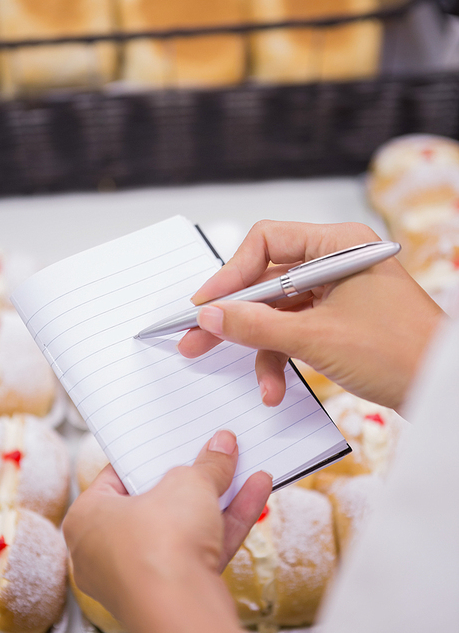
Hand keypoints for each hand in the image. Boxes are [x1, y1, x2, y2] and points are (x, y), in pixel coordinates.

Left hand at [63, 430, 271, 632]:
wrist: (182, 613)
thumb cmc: (158, 548)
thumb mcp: (188, 484)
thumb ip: (207, 465)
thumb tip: (221, 448)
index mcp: (88, 518)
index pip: (116, 477)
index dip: (148, 458)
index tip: (171, 444)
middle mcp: (106, 551)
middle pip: (155, 504)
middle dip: (190, 481)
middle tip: (210, 456)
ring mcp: (141, 577)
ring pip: (183, 529)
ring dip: (217, 499)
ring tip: (243, 469)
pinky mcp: (174, 594)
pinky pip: (201, 550)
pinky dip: (226, 524)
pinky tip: (255, 494)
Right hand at [178, 220, 444, 411]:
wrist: (444, 390)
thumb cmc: (401, 353)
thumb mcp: (317, 338)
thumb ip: (257, 325)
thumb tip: (210, 315)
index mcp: (339, 245)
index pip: (267, 242)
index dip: (230, 274)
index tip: (205, 306)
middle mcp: (336, 262)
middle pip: (269, 280)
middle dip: (236, 317)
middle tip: (197, 339)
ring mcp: (338, 292)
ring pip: (281, 312)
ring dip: (263, 349)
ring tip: (256, 384)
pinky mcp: (340, 320)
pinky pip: (297, 331)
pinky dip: (284, 357)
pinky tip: (277, 387)